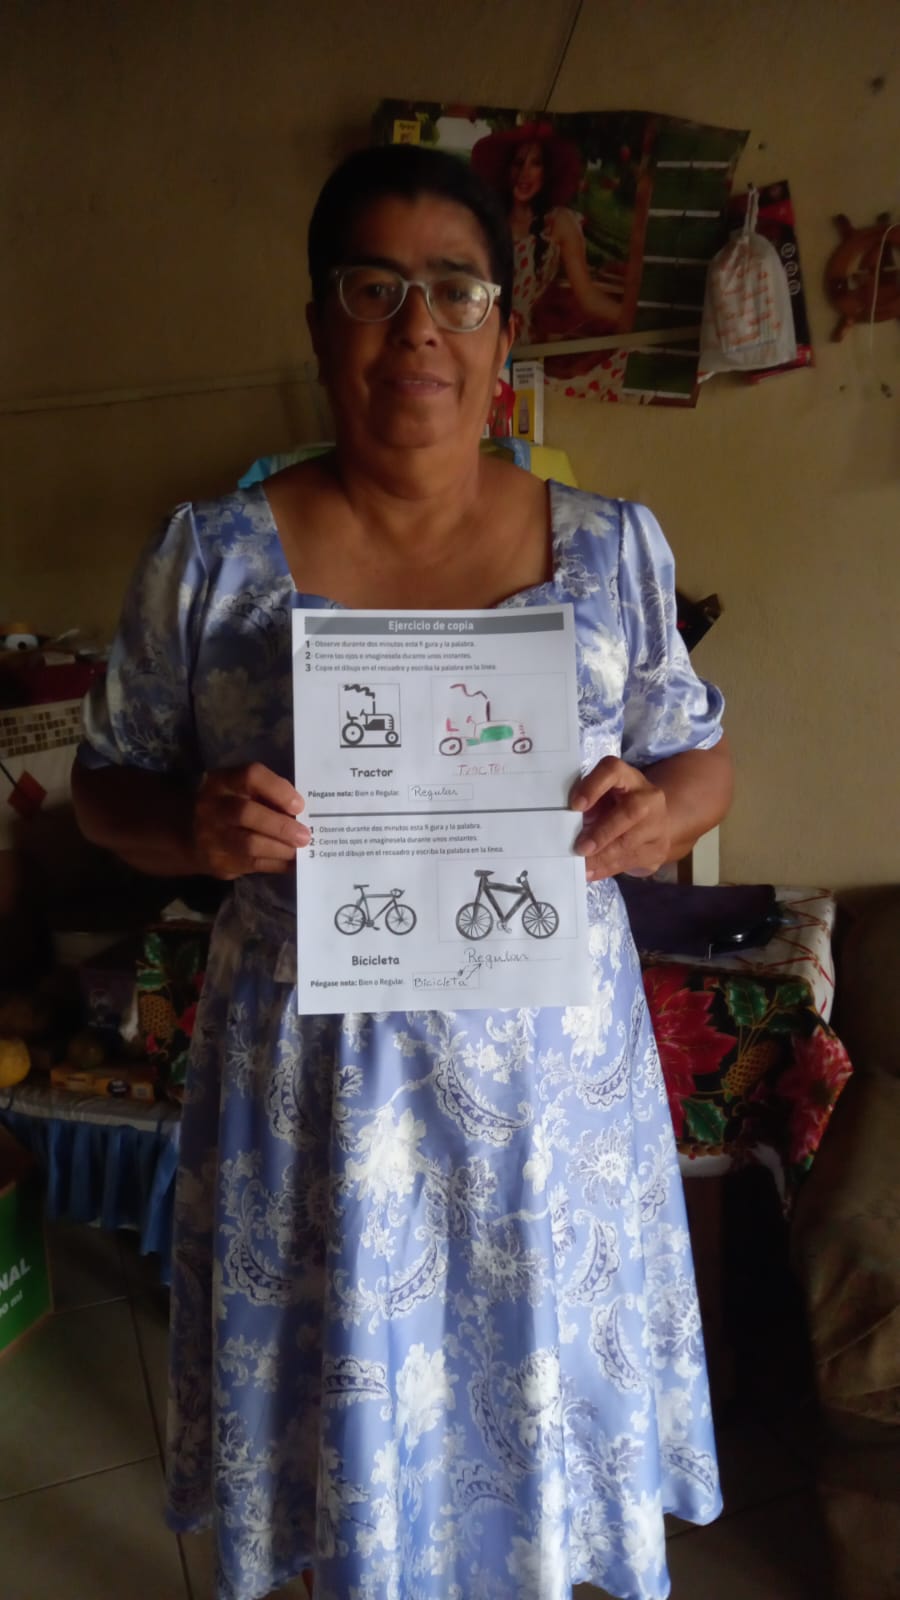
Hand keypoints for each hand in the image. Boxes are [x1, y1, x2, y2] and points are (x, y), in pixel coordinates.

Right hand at [192, 764, 309, 878]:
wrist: (191, 835)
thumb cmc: (230, 806)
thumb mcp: (241, 791)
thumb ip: (267, 795)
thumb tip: (302, 812)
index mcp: (223, 781)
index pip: (251, 776)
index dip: (278, 790)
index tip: (299, 805)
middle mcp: (212, 806)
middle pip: (247, 813)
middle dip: (281, 826)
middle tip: (305, 835)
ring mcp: (212, 836)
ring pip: (249, 844)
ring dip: (281, 848)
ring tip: (299, 850)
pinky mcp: (219, 862)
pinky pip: (253, 865)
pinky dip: (277, 863)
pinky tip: (291, 862)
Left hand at [569, 757, 670, 882]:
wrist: (650, 822)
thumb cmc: (614, 807)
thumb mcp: (601, 799)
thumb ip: (586, 806)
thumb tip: (560, 826)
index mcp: (627, 777)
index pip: (613, 771)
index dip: (594, 786)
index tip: (575, 806)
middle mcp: (648, 796)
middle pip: (630, 811)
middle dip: (603, 832)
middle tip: (580, 848)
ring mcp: (658, 823)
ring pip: (632, 841)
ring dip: (603, 857)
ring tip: (583, 867)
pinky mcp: (658, 848)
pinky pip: (633, 860)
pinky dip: (608, 868)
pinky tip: (592, 872)